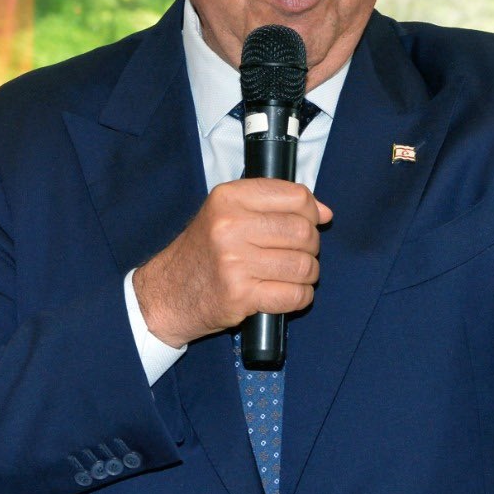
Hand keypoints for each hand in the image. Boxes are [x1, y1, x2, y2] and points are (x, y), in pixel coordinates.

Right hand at [133, 179, 332, 346]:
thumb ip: (275, 206)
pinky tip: (288, 293)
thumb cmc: (204, 252)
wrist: (169, 292)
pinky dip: (300, 297)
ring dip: (308, 274)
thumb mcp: (228, 213)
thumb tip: (325, 213)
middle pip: (303, 231)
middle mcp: (230, 226)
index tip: (309, 222)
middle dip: (311, 246)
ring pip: (303, 265)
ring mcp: (235, 262)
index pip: (295, 196)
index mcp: (229, 198)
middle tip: (299, 254)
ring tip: (293, 275)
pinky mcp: (240, 295)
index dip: (311, 211)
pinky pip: (294, 295)